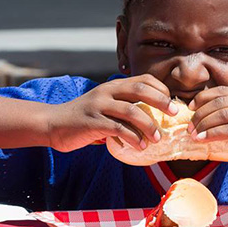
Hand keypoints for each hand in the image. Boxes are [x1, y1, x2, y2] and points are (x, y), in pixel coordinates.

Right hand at [48, 74, 178, 151]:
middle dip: (161, 101)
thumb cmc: (84, 118)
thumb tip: (153, 120)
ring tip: (157, 138)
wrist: (53, 124)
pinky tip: (140, 146)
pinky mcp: (92, 122)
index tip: (171, 102)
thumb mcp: (104, 106)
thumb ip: (123, 109)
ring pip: (131, 110)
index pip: (142, 80)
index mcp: (113, 86)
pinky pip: (118, 128)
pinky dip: (132, 137)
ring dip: (148, 125)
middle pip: (140, 90)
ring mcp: (99, 106)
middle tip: (174, 113)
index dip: (160, 89)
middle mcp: (107, 91)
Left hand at [188, 87, 227, 172]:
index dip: (201, 98)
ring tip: (193, 135)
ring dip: (203, 125)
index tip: (190, 109)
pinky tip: (202, 140)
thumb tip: (209, 121)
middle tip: (189, 127)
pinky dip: (212, 134)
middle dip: (199, 114)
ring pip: (222, 114)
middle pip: (218, 102)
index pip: (221, 91)